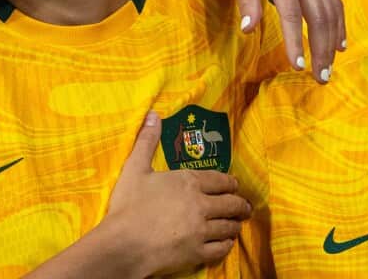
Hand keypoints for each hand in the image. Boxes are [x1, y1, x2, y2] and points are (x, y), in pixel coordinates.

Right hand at [104, 113, 250, 276]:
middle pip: (232, 203)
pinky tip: (226, 243)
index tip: (235, 186)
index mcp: (188, 181)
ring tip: (236, 224)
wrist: (123, 244)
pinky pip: (221, 249)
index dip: (231, 183)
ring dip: (235, 224)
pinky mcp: (198, 253)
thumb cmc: (128, 205)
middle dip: (241, 205)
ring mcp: (202, 230)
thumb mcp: (135, 168)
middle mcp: (201, 204)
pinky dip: (227, 245)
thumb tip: (153, 114)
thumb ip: (147, 141)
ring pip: (229, 226)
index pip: (221, 180)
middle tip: (244, 207)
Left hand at [223, 0, 344, 79]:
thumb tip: (250, 31)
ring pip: (331, 9)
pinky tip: (340, 42)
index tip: (297, 66)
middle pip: (318, 16)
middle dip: (321, 49)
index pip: (291, 13)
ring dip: (333, 40)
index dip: (295, 41)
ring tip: (329, 67)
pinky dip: (340, 22)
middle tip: (320, 78)